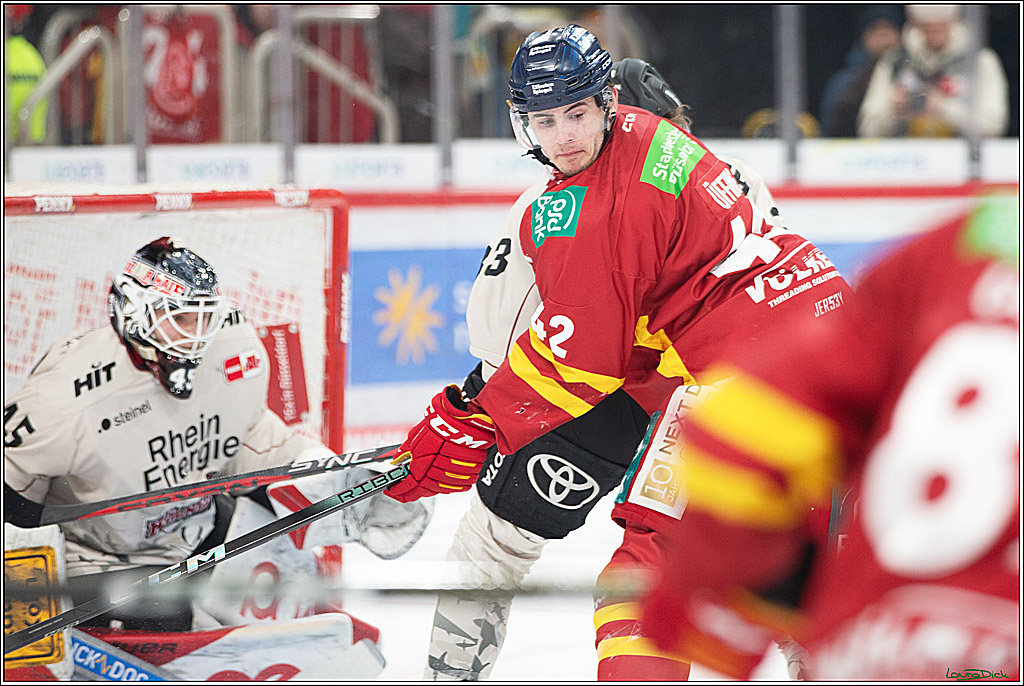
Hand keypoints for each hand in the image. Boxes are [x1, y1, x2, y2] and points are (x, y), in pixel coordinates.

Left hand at [385, 385, 494, 502]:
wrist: (462, 420)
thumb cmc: (440, 425)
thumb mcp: (415, 436)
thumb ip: (406, 452)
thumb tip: (399, 458)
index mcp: (420, 467)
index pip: (406, 487)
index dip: (398, 492)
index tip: (393, 491)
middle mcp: (435, 474)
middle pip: (421, 491)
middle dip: (411, 492)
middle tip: (405, 491)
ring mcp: (451, 476)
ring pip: (438, 490)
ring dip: (429, 489)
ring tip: (423, 484)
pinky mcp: (466, 474)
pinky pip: (455, 486)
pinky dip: (447, 485)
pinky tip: (442, 480)